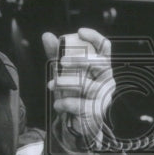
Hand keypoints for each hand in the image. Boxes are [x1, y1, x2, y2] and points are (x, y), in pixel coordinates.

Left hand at [43, 28, 115, 145]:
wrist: (75, 123)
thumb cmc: (73, 94)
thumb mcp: (63, 73)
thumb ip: (56, 55)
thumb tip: (46, 36)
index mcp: (101, 66)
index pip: (104, 47)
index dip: (95, 38)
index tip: (79, 32)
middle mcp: (107, 79)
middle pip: (98, 64)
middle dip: (79, 61)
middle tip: (60, 62)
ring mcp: (104, 96)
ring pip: (86, 85)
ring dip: (64, 84)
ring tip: (50, 85)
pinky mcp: (97, 111)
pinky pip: (80, 104)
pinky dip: (64, 103)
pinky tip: (57, 104)